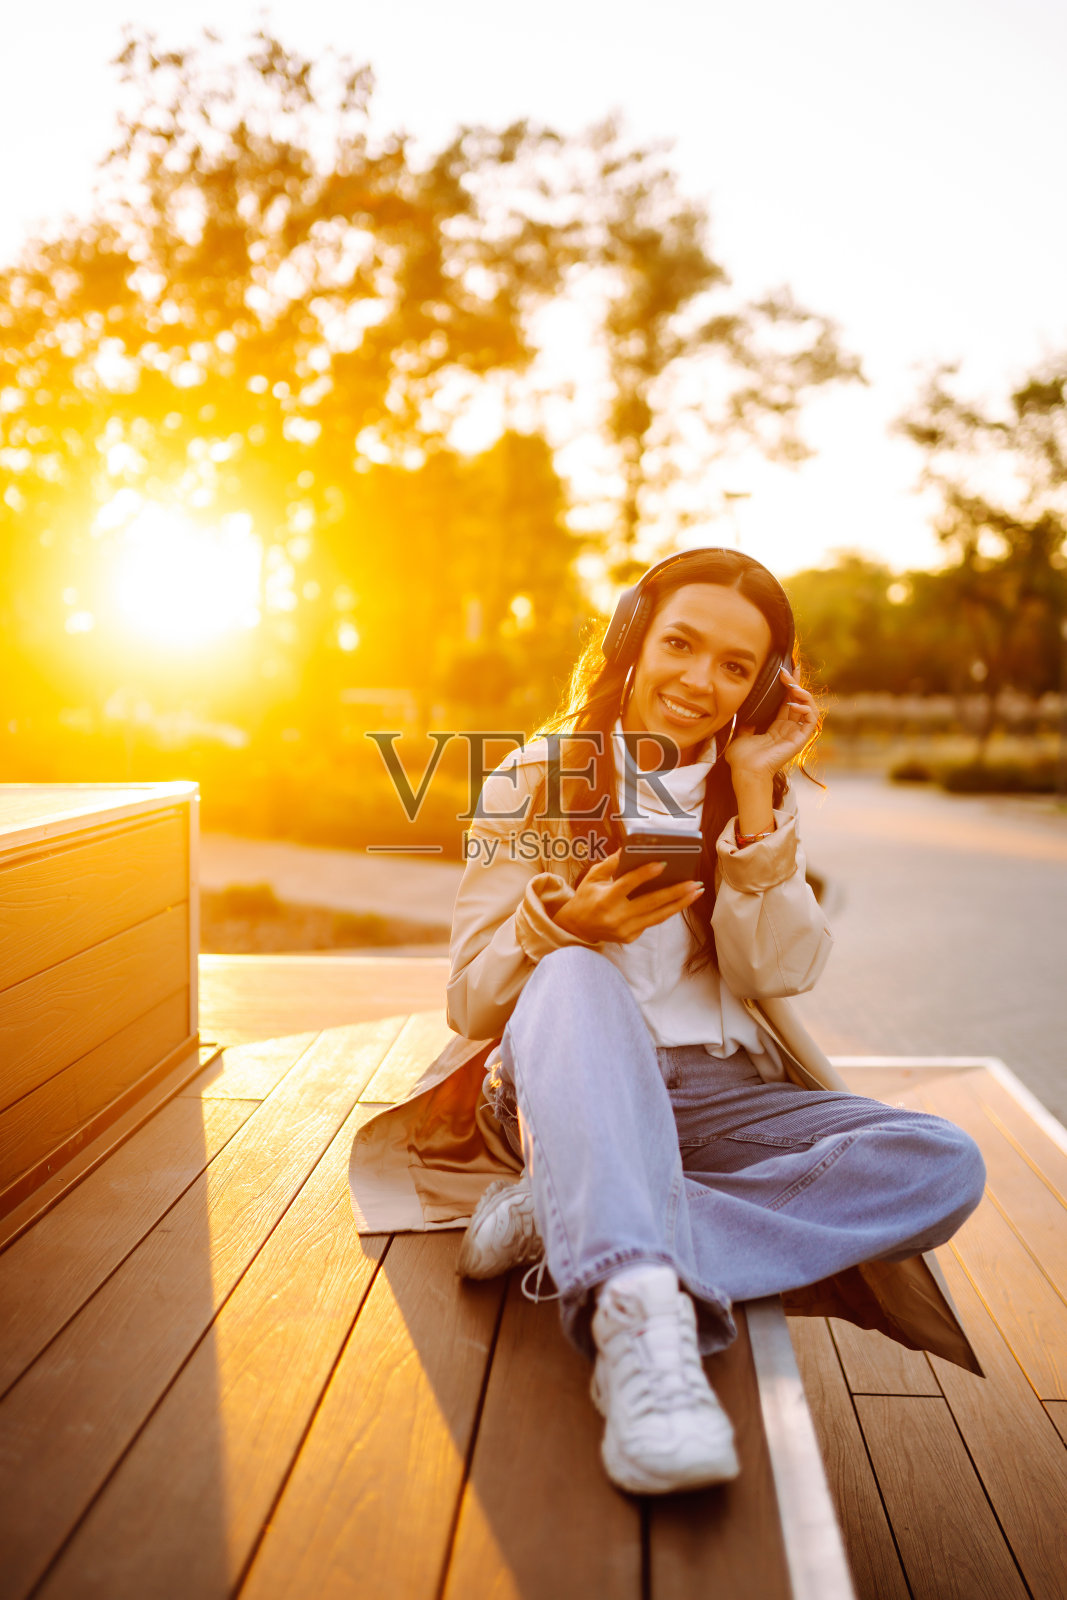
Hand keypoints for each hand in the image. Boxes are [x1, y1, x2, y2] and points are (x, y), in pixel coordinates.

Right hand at [553, 848, 704, 944]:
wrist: (576, 929)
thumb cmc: (586, 898)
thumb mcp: (593, 878)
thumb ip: (611, 864)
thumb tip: (629, 849)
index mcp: (605, 900)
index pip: (628, 884)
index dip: (645, 874)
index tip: (663, 863)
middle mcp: (616, 917)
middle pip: (651, 903)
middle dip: (676, 892)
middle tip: (694, 882)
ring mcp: (625, 930)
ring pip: (658, 916)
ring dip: (680, 903)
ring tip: (696, 891)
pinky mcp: (630, 937)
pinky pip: (652, 921)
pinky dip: (667, 909)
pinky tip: (681, 899)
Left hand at [724, 667, 819, 782]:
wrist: (745, 771)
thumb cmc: (742, 759)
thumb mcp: (741, 734)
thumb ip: (746, 723)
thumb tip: (743, 710)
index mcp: (776, 728)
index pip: (787, 702)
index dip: (788, 687)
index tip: (784, 671)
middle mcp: (788, 730)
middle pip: (799, 702)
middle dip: (796, 684)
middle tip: (790, 670)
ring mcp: (795, 735)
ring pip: (809, 709)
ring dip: (803, 694)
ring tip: (793, 685)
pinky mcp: (800, 740)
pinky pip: (811, 721)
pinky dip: (807, 710)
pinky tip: (795, 704)